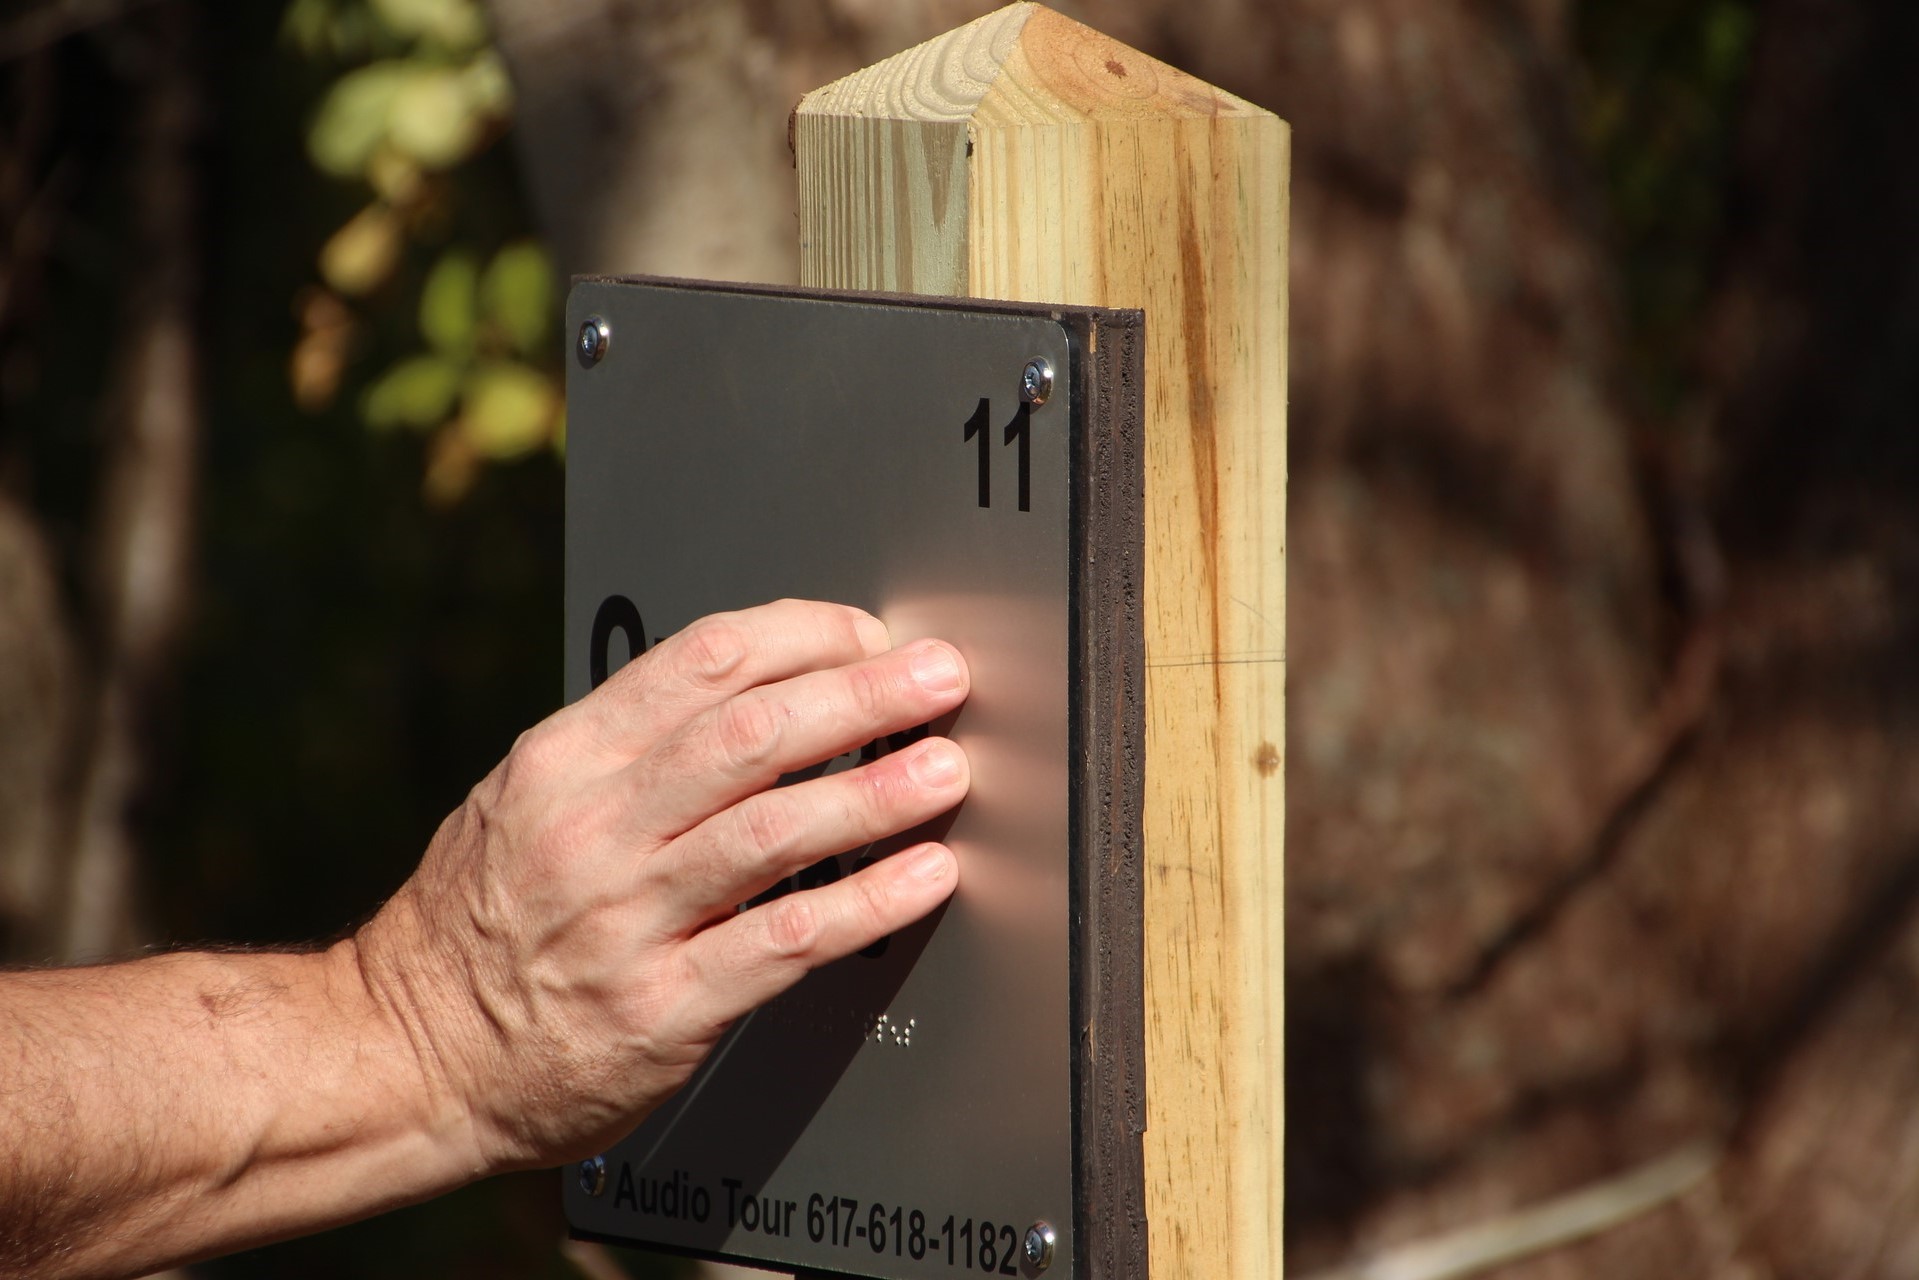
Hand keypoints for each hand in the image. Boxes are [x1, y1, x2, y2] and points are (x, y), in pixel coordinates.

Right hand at [352, 599, 970, 1173]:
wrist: (408, 1051)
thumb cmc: (487, 916)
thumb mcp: (528, 797)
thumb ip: (634, 746)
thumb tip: (768, 688)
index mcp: (565, 759)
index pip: (703, 661)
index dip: (805, 636)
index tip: (869, 634)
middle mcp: (592, 828)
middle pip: (752, 734)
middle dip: (861, 696)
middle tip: (940, 677)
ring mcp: (625, 918)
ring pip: (775, 832)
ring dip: (877, 793)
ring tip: (949, 769)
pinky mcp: (660, 1008)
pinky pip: (783, 942)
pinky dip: (865, 903)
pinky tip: (925, 876)